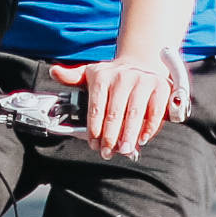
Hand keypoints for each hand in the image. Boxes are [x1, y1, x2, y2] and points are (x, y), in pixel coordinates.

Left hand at [50, 54, 184, 156]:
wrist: (143, 64)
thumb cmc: (114, 77)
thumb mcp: (92, 74)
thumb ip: (72, 77)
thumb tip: (54, 72)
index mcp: (103, 76)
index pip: (96, 108)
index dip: (94, 130)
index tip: (94, 144)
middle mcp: (123, 77)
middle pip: (114, 114)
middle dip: (110, 137)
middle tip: (107, 152)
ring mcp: (143, 81)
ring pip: (134, 114)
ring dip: (128, 135)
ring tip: (123, 150)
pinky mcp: (161, 88)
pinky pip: (154, 112)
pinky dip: (149, 128)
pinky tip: (142, 139)